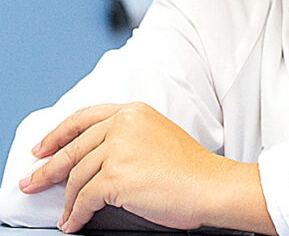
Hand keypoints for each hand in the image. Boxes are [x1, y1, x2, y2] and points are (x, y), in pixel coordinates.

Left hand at [18, 103, 240, 233]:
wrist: (211, 186)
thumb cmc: (192, 168)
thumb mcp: (158, 136)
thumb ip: (127, 137)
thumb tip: (91, 159)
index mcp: (134, 112)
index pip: (83, 118)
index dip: (57, 134)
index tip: (41, 148)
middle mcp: (123, 126)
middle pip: (73, 149)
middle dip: (47, 171)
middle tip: (32, 183)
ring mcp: (118, 151)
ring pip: (77, 178)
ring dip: (67, 200)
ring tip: (66, 213)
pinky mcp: (115, 178)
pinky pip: (84, 199)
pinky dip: (76, 214)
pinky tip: (75, 221)